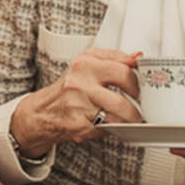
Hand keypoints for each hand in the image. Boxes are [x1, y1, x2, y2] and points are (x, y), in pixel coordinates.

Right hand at [10, 49, 142, 156]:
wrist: (43, 112)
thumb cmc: (68, 89)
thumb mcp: (86, 65)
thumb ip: (113, 59)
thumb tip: (137, 56)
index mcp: (84, 63)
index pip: (124, 66)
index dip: (138, 78)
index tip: (141, 86)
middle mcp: (80, 81)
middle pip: (125, 84)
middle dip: (138, 95)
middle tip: (139, 103)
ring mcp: (79, 103)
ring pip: (120, 110)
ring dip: (130, 117)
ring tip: (130, 117)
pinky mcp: (79, 124)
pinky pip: (109, 127)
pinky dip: (113, 127)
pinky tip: (109, 123)